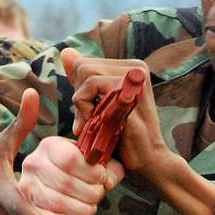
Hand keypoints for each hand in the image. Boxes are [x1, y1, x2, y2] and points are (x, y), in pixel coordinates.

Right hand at [19, 136, 122, 214]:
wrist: (52, 184)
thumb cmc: (78, 172)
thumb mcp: (92, 162)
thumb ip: (107, 168)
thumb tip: (108, 182)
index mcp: (50, 146)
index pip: (71, 160)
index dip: (93, 173)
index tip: (102, 178)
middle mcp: (34, 164)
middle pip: (66, 184)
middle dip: (91, 194)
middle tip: (98, 195)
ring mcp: (27, 187)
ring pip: (58, 203)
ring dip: (81, 210)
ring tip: (89, 207)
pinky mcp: (26, 209)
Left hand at [60, 48, 169, 179]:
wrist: (148, 162)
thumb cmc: (123, 138)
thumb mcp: (99, 105)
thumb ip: (83, 80)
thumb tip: (65, 52)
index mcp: (131, 67)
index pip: (84, 63)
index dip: (79, 90)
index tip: (88, 113)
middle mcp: (136, 67)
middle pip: (82, 66)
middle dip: (78, 96)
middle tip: (88, 121)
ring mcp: (135, 77)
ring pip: (85, 73)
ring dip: (81, 103)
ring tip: (92, 123)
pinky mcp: (130, 91)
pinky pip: (93, 86)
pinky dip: (85, 107)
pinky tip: (95, 125)